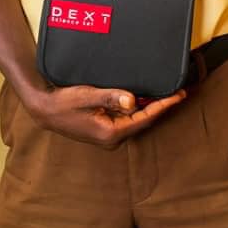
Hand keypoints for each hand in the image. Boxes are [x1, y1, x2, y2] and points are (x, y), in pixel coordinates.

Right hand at [26, 84, 185, 147]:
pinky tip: (148, 97)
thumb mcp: (87, 95)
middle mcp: (113, 137)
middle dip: (163, 105)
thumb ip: (110, 97)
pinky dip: (141, 107)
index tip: (179, 95)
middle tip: (182, 91)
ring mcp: (109, 134)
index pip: (145, 118)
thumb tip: (132, 100)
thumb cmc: (64, 102)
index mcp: (111, 132)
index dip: (164, 105)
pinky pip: (129, 118)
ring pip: (138, 119)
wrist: (45, 109)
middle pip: (145, 120)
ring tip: (170, 93)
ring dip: (153, 106)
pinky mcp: (106, 128)